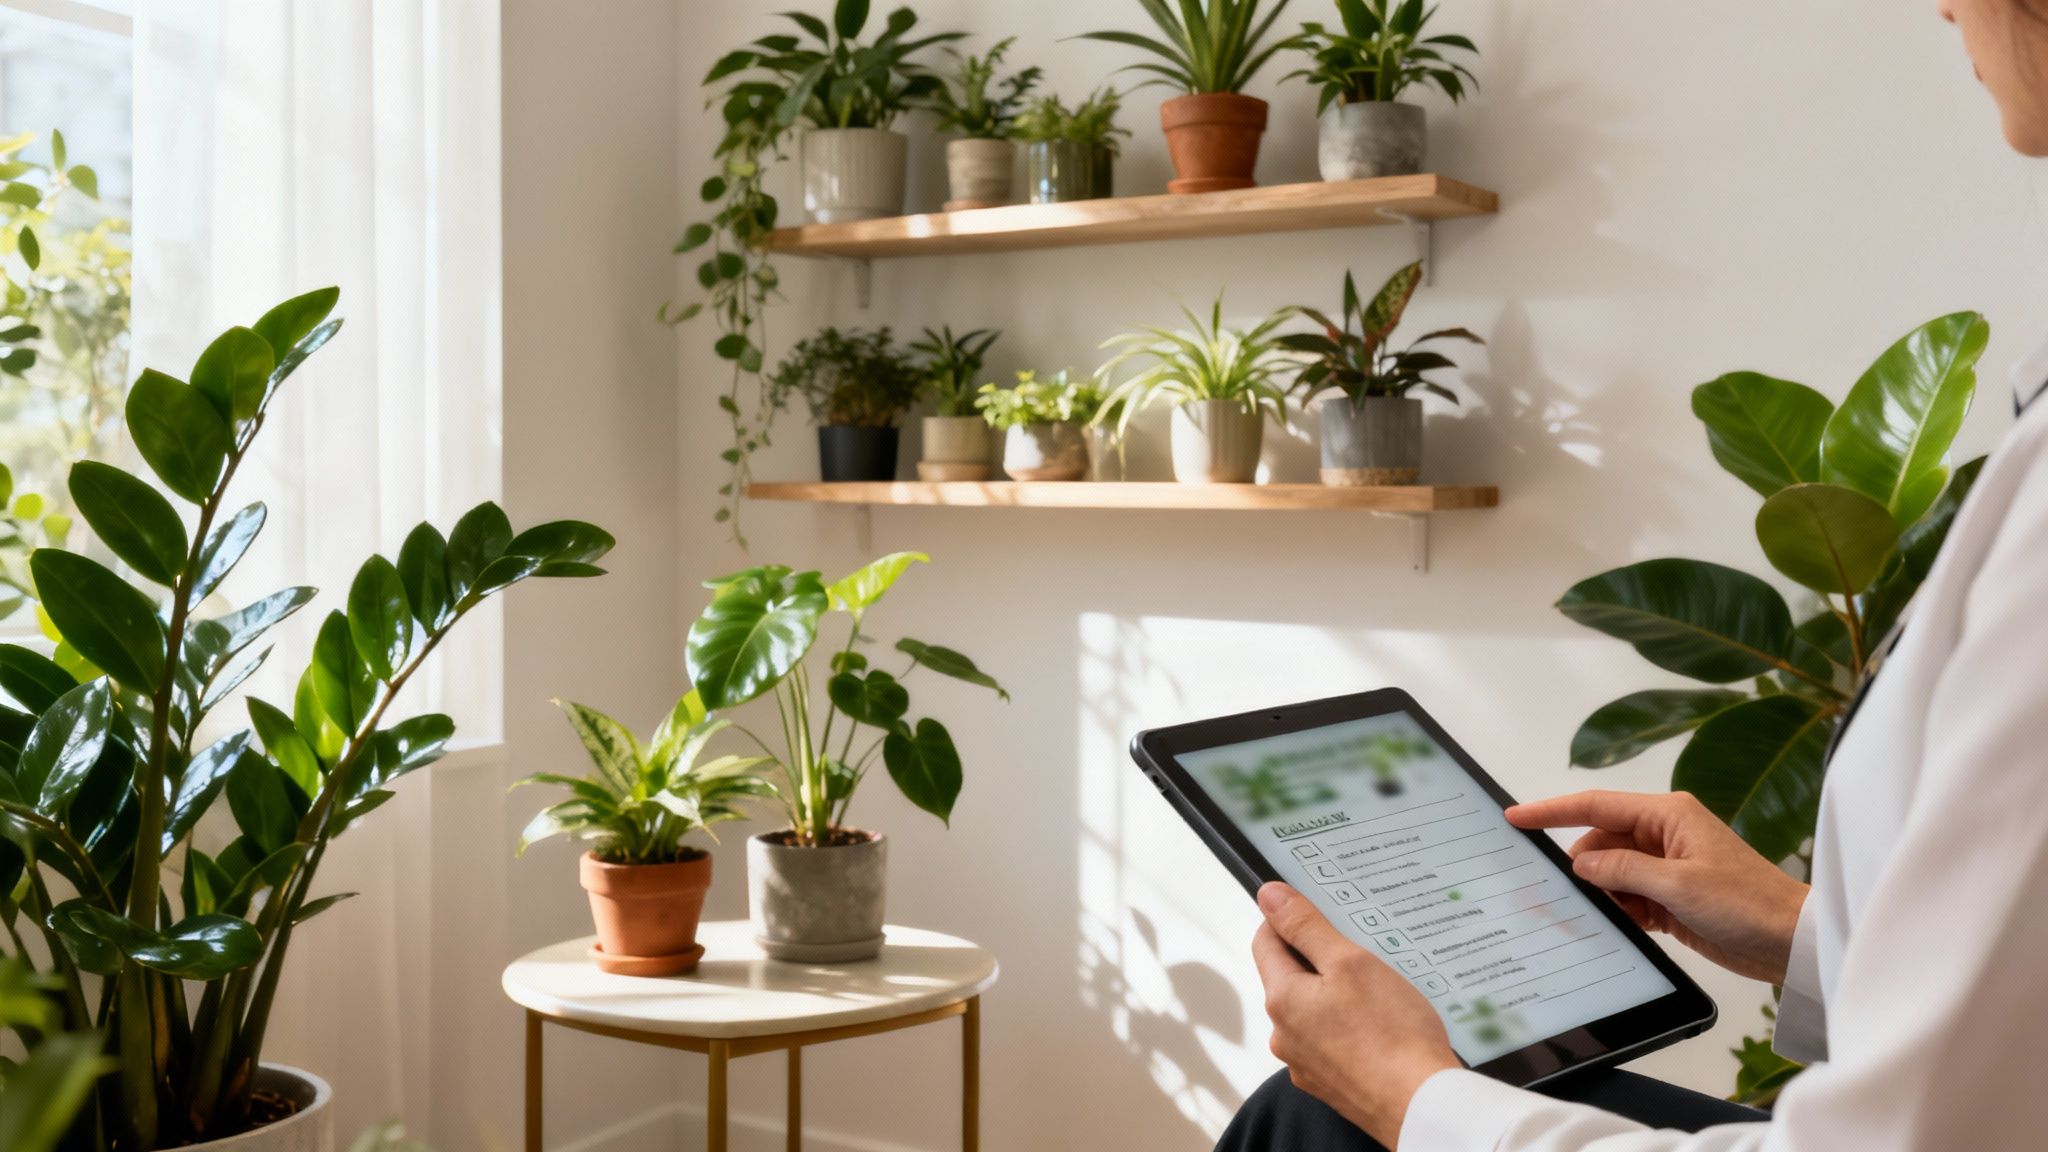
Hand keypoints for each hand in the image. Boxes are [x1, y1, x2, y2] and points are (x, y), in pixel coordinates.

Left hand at [1252, 882, 1459, 1146]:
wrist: (1421, 1106)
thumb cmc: (1391, 1034)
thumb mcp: (1349, 962)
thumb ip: (1306, 926)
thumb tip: (1269, 895)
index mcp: (1282, 1000)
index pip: (1266, 942)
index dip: (1289, 920)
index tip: (1319, 913)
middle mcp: (1284, 1035)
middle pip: (1291, 978)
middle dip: (1321, 960)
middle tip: (1362, 951)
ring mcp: (1306, 1063)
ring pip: (1314, 1011)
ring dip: (1339, 995)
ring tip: (1380, 991)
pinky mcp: (1332, 1084)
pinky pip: (1334, 1041)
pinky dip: (1352, 1027)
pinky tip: (1383, 1025)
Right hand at [1506, 789, 1808, 982]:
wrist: (1790, 942)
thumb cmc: (1748, 903)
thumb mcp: (1678, 884)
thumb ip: (1623, 870)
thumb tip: (1580, 863)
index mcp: (1667, 815)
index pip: (1595, 805)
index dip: (1551, 810)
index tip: (1515, 817)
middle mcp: (1663, 835)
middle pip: (1600, 842)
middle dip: (1582, 867)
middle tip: (1561, 893)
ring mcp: (1666, 867)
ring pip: (1611, 873)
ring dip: (1603, 894)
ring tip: (1600, 915)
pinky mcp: (1670, 897)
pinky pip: (1627, 898)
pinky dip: (1619, 911)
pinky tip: (1619, 926)